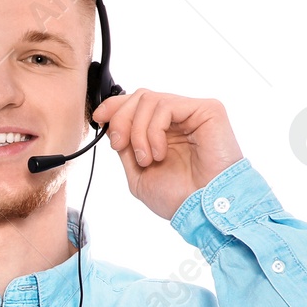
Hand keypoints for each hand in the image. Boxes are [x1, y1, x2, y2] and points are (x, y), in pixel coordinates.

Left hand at [91, 89, 243, 219]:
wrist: (202, 210)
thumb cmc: (177, 197)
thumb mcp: (137, 173)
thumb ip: (125, 147)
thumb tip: (111, 123)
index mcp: (163, 131)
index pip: (135, 104)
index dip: (113, 107)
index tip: (98, 120)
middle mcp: (178, 119)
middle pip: (138, 97)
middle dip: (121, 120)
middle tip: (120, 145)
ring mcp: (192, 112)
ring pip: (149, 99)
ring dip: (138, 132)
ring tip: (147, 159)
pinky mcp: (207, 110)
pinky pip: (166, 105)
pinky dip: (154, 130)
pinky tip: (160, 153)